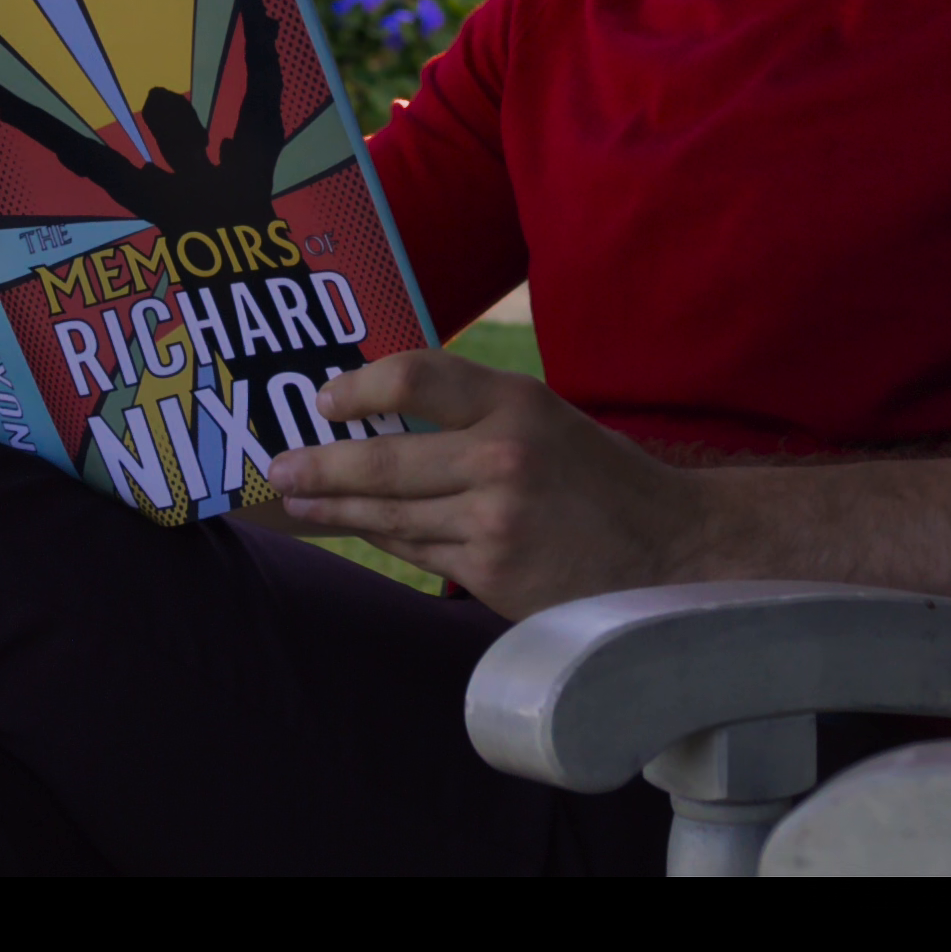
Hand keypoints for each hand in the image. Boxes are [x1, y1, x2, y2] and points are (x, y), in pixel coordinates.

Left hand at [270, 351, 709, 620]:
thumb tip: (379, 412)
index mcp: (517, 404)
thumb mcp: (544, 418)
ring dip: (335, 507)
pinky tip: (356, 528)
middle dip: (320, 464)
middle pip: (384, 458)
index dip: (358, 388)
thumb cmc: (598, 480)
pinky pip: (417, 553)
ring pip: (390, 514)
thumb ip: (473, 411)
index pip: (417, 376)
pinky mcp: (491, 575)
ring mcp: (494, 522)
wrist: (671, 552)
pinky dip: (383, 539)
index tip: (324, 399)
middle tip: (279, 466)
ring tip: (298, 501)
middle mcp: (502, 458)